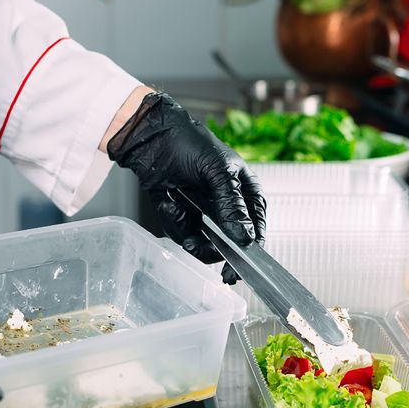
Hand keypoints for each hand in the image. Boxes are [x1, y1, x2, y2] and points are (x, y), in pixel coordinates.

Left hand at [107, 92, 265, 283]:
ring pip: (206, 244)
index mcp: (247, 192)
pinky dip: (174, 223)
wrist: (151, 139)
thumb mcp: (218, 172)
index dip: (250, 250)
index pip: (257, 228)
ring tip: (175, 210)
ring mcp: (207, 214)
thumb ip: (232, 206)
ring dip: (187, 232)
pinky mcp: (186, 218)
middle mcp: (230, 207)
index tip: (236, 267)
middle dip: (210, 246)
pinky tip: (168, 203)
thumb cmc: (189, 143)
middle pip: (230, 244)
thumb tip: (244, 238)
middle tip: (194, 244)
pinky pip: (185, 236)